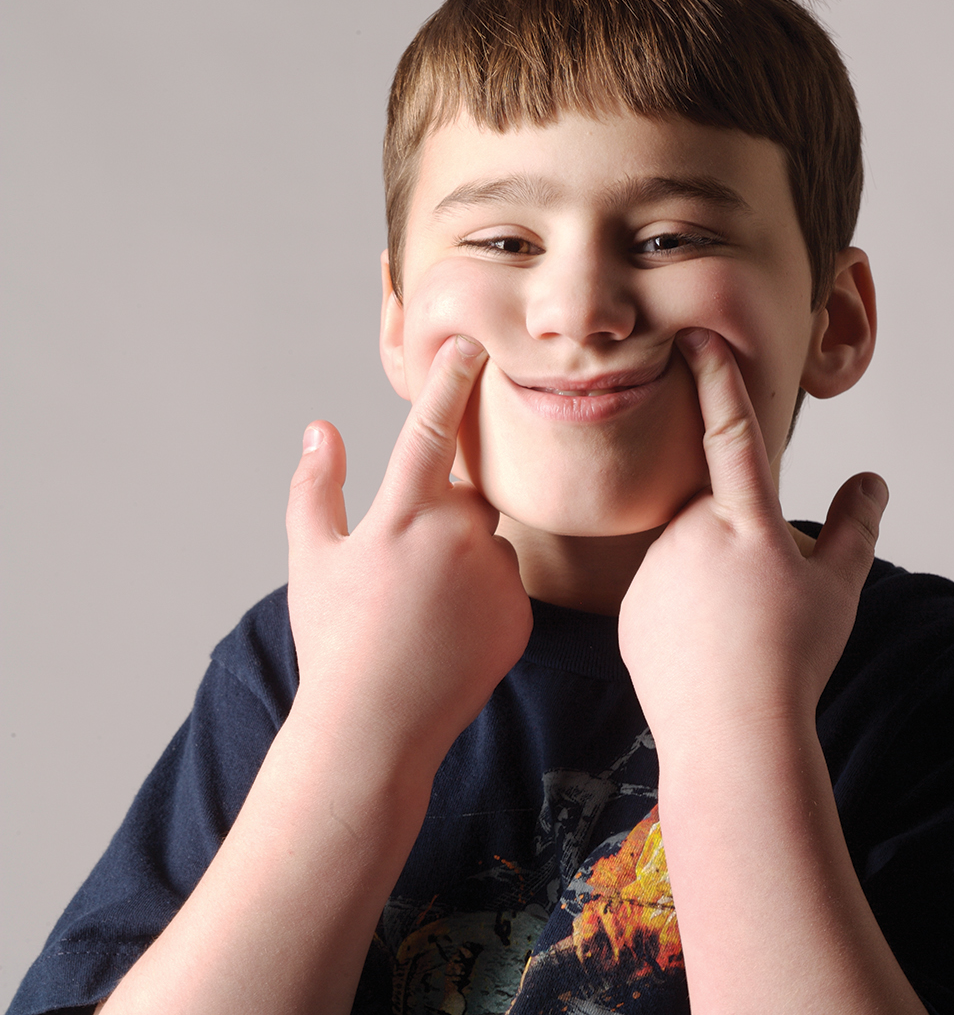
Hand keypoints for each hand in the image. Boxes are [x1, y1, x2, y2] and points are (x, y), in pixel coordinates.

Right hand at [285, 335, 532, 775]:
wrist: (376, 729)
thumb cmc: (334, 640)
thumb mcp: (311, 558)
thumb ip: (316, 485)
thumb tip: (321, 427)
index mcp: (403, 513)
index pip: (433, 428)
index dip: (452, 380)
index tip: (474, 343)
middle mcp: (458, 535)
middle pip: (467, 493)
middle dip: (441, 516)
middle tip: (408, 572)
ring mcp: (496, 575)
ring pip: (487, 540)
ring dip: (464, 557)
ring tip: (424, 613)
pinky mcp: (522, 613)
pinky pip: (506, 583)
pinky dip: (483, 596)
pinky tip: (450, 634)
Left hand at [618, 327, 887, 751]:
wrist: (730, 735)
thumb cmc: (791, 661)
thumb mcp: (838, 590)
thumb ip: (855, 527)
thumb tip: (874, 480)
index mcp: (746, 522)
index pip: (730, 432)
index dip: (715, 379)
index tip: (694, 335)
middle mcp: (690, 533)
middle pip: (715, 514)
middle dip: (737, 546)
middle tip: (758, 605)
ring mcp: (653, 568)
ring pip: (688, 554)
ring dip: (710, 579)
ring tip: (734, 635)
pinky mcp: (629, 605)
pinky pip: (662, 591)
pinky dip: (684, 611)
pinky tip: (704, 649)